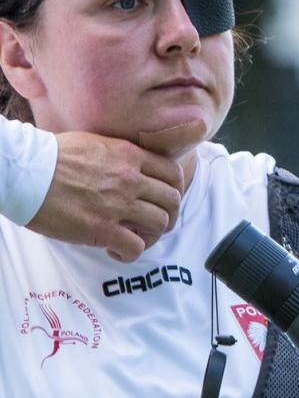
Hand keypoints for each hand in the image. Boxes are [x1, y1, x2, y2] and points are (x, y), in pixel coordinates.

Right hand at [26, 131, 184, 261]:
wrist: (25, 172)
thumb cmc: (51, 157)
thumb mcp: (95, 143)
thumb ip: (119, 155)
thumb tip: (128, 166)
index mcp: (129, 156)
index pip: (173, 173)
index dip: (173, 190)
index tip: (163, 200)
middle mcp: (130, 178)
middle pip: (172, 200)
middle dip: (168, 215)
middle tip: (152, 224)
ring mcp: (118, 204)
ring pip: (160, 223)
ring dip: (151, 235)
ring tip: (134, 238)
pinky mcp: (102, 228)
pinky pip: (135, 247)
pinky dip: (130, 253)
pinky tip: (116, 250)